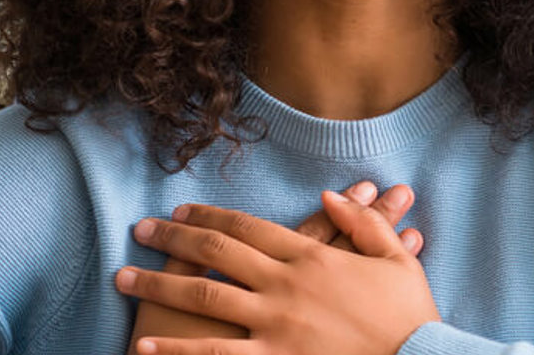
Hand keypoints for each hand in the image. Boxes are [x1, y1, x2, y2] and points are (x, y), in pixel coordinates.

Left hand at [119, 187, 440, 354]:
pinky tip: (142, 347)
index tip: (182, 210)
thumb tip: (330, 195)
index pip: (250, 226)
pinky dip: (176, 351)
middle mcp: (287, 285)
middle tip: (140, 231)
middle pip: (217, 252)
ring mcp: (275, 324)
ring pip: (203, 296)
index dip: (211, 215)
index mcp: (314, 257)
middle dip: (172, 238)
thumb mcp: (397, 261)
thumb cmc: (410, 318)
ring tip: (123, 278)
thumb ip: (363, 224)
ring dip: (157, 286)